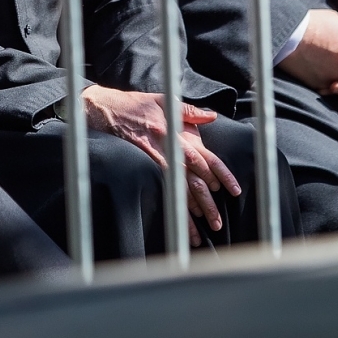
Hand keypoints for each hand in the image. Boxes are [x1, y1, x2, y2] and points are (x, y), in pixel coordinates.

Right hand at [81, 85, 241, 246]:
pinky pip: (157, 191)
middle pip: (193, 182)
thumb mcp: (163, 101)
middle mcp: (168, 149)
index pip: (206, 159)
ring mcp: (153, 160)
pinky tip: (174, 224)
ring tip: (197, 236)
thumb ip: (189, 111)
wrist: (104, 107)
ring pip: (176, 192)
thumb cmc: (135, 104)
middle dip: (207, 204)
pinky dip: (167, 208)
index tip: (234, 191)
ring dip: (187, 215)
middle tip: (217, 223)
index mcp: (178, 133)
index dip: (222, 175)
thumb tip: (212, 116)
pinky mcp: (140, 166)